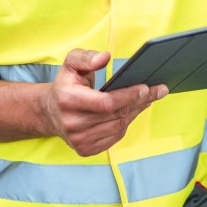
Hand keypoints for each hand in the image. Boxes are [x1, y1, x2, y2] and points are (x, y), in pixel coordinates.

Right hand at [39, 49, 166, 155]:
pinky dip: (125, 124)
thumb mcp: (71, 64)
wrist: (50, 112)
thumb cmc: (65, 85)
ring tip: (145, 100)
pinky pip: (115, 137)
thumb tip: (105, 57)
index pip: (106, 102)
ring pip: (118, 127)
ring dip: (135, 112)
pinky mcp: (85, 149)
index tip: (145, 87)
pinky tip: (130, 112)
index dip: (128, 95)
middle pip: (116, 115)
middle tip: (156, 91)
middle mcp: (71, 123)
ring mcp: (78, 139)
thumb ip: (86, 57)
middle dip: (139, 102)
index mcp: (67, 99)